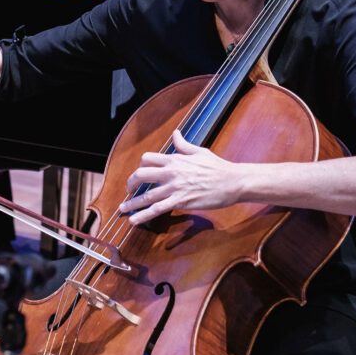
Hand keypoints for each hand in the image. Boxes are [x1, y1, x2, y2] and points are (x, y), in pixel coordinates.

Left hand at [118, 130, 243, 225]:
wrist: (233, 182)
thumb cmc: (218, 166)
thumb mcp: (199, 152)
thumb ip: (183, 145)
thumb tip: (175, 133)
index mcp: (174, 160)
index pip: (147, 159)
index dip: (140, 166)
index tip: (139, 175)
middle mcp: (171, 173)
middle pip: (141, 175)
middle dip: (130, 184)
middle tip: (128, 191)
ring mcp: (175, 188)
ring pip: (147, 196)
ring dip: (132, 203)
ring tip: (122, 208)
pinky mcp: (181, 202)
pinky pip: (157, 209)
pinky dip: (143, 215)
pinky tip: (134, 220)